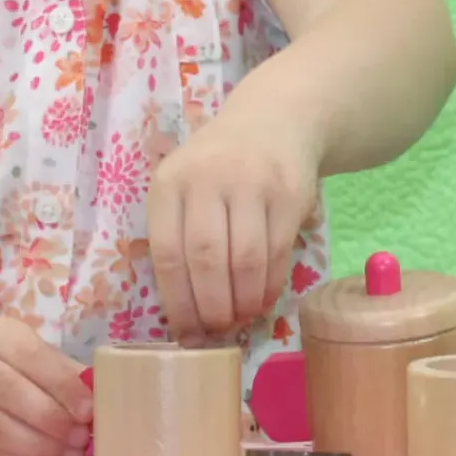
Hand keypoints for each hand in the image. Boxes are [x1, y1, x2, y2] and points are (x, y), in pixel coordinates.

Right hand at [0, 317, 93, 455]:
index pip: (26, 352)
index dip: (59, 382)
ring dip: (36, 446)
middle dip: (48, 417)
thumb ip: (66, 376)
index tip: (88, 410)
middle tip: (79, 439)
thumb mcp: (37, 361)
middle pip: (4, 388)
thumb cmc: (14, 373)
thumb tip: (102, 402)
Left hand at [147, 109, 319, 341]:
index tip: (184, 333)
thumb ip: (177, 237)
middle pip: (205, 258)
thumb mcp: (182, 185)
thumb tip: (183, 317)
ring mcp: (251, 184)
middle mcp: (207, 179)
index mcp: (169, 182)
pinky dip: (269, 285)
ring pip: (245, 259)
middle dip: (211, 307)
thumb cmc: (215, 168)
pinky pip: (277, 251)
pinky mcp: (289, 193)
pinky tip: (262, 299)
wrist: (272, 122)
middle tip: (216, 331)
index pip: (166, 251)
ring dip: (243, 301)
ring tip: (240, 319)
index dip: (176, 301)